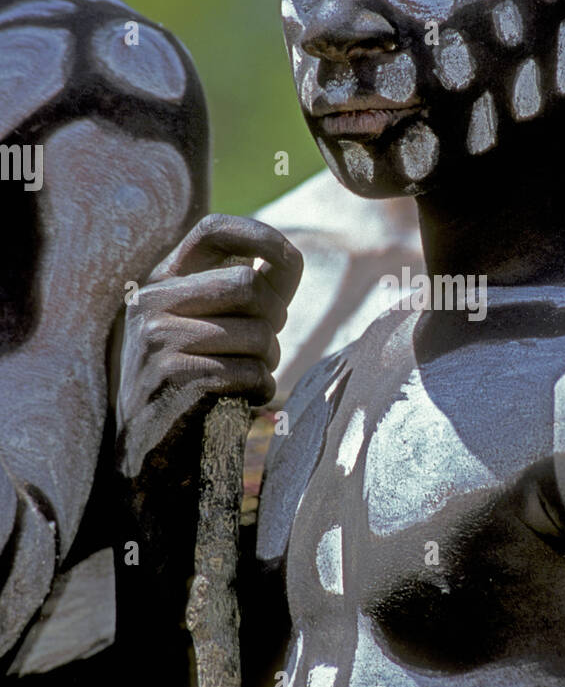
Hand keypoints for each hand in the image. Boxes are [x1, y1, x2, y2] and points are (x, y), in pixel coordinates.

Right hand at [116, 214, 301, 478]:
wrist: (151, 458)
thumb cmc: (197, 387)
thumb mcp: (211, 328)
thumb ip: (246, 293)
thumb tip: (288, 256)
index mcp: (163, 281)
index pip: (213, 229)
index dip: (261, 235)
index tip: (291, 258)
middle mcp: (152, 302)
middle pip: (248, 285)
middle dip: (273, 321)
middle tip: (263, 349)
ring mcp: (156, 338)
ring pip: (256, 334)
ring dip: (267, 363)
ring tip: (246, 379)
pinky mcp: (171, 376)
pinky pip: (248, 373)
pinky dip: (258, 392)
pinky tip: (239, 402)